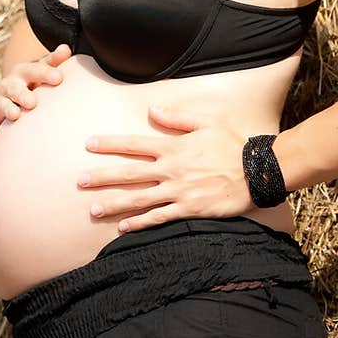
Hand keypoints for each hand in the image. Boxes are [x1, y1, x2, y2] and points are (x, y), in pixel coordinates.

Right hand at [0, 44, 72, 143]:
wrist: (18, 88)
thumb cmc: (37, 80)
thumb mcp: (45, 68)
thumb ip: (55, 60)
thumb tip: (65, 49)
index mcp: (23, 71)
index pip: (34, 70)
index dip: (46, 73)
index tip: (59, 78)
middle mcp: (10, 84)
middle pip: (14, 88)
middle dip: (21, 94)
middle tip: (32, 102)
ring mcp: (1, 100)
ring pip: (1, 104)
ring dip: (7, 109)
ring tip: (15, 115)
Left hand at [76, 103, 253, 231]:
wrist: (258, 171)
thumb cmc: (234, 144)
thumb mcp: (207, 122)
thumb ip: (177, 118)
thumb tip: (151, 110)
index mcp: (173, 147)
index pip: (134, 145)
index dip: (109, 145)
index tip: (88, 145)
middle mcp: (171, 170)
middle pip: (129, 174)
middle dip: (101, 177)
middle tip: (79, 181)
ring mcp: (178, 192)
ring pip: (139, 199)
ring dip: (114, 204)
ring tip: (92, 209)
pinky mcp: (189, 210)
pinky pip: (159, 218)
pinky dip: (139, 223)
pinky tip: (122, 227)